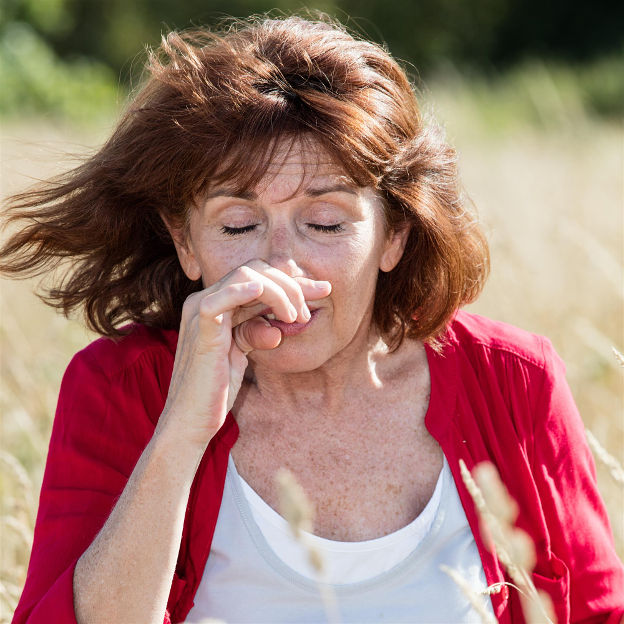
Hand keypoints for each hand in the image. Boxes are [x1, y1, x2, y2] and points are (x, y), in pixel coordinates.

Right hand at [155, 260, 330, 450]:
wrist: (191, 420)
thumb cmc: (215, 389)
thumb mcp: (242, 352)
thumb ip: (258, 330)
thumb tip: (284, 321)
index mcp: (216, 303)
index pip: (258, 276)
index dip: (292, 281)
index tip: (323, 289)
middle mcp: (206, 300)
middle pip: (255, 269)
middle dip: (290, 285)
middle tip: (305, 314)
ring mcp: (200, 310)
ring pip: (245, 276)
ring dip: (279, 292)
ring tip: (294, 318)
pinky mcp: (201, 329)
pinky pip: (222, 299)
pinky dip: (245, 291)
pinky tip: (266, 295)